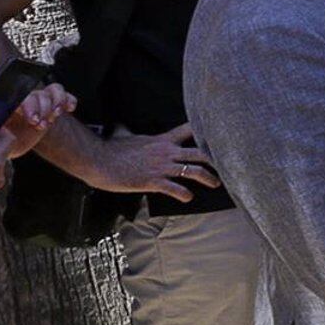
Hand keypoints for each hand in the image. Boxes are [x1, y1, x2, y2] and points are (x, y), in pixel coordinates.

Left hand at [0, 85, 76, 159]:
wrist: (10, 145)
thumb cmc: (2, 144)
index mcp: (9, 107)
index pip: (20, 98)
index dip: (29, 106)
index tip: (33, 120)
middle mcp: (25, 101)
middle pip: (39, 94)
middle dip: (44, 109)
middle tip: (41, 125)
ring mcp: (40, 102)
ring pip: (53, 91)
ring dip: (57, 103)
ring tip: (53, 118)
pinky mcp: (52, 106)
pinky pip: (64, 95)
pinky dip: (68, 100)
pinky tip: (68, 109)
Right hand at [86, 123, 221, 201]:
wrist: (98, 161)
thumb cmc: (111, 149)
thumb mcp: (125, 136)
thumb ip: (130, 132)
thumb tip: (120, 125)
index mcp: (162, 140)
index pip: (189, 130)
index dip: (205, 131)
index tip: (220, 133)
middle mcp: (166, 152)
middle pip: (200, 153)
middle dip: (215, 160)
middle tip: (226, 165)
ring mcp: (161, 167)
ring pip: (193, 171)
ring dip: (208, 178)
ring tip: (215, 183)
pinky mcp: (153, 181)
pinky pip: (175, 189)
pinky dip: (184, 194)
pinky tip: (188, 198)